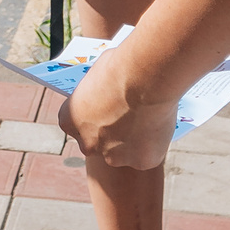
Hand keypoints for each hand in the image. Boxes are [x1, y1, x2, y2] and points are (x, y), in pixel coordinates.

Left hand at [57, 56, 178, 174]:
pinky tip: (160, 124)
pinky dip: (154, 144)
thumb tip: (107, 87)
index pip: (78, 125)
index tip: (109, 109)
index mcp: (70, 119)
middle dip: (112, 135)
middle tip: (130, 117)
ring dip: (134, 142)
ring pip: (125, 153)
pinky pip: (148, 155)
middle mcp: (87, 143)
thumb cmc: (121, 67)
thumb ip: (99, 90)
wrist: (144, 79)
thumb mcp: (99, 74)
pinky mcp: (140, 162)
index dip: (96, 117)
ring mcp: (114, 156)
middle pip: (98, 144)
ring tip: (149, 118)